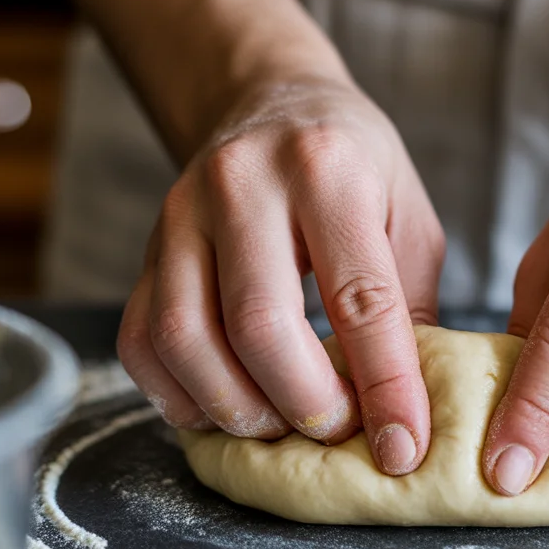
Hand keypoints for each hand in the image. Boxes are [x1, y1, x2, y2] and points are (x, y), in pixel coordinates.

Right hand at [117, 75, 444, 474]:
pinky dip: (177, 393)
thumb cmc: (352, 167)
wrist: (269, 100)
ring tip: (280, 423)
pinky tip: (221, 406)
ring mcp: (181, 214)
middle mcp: (243, 185)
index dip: (385, 386)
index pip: (360, 299)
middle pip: (259, 324)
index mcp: (327, 170)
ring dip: (236, 406)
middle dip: (303, 402)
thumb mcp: (407, 216)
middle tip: (336, 430)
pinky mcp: (146, 248)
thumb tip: (405, 409)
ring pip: (185, 337)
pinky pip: (140, 340)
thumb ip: (409, 305)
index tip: (403, 448)